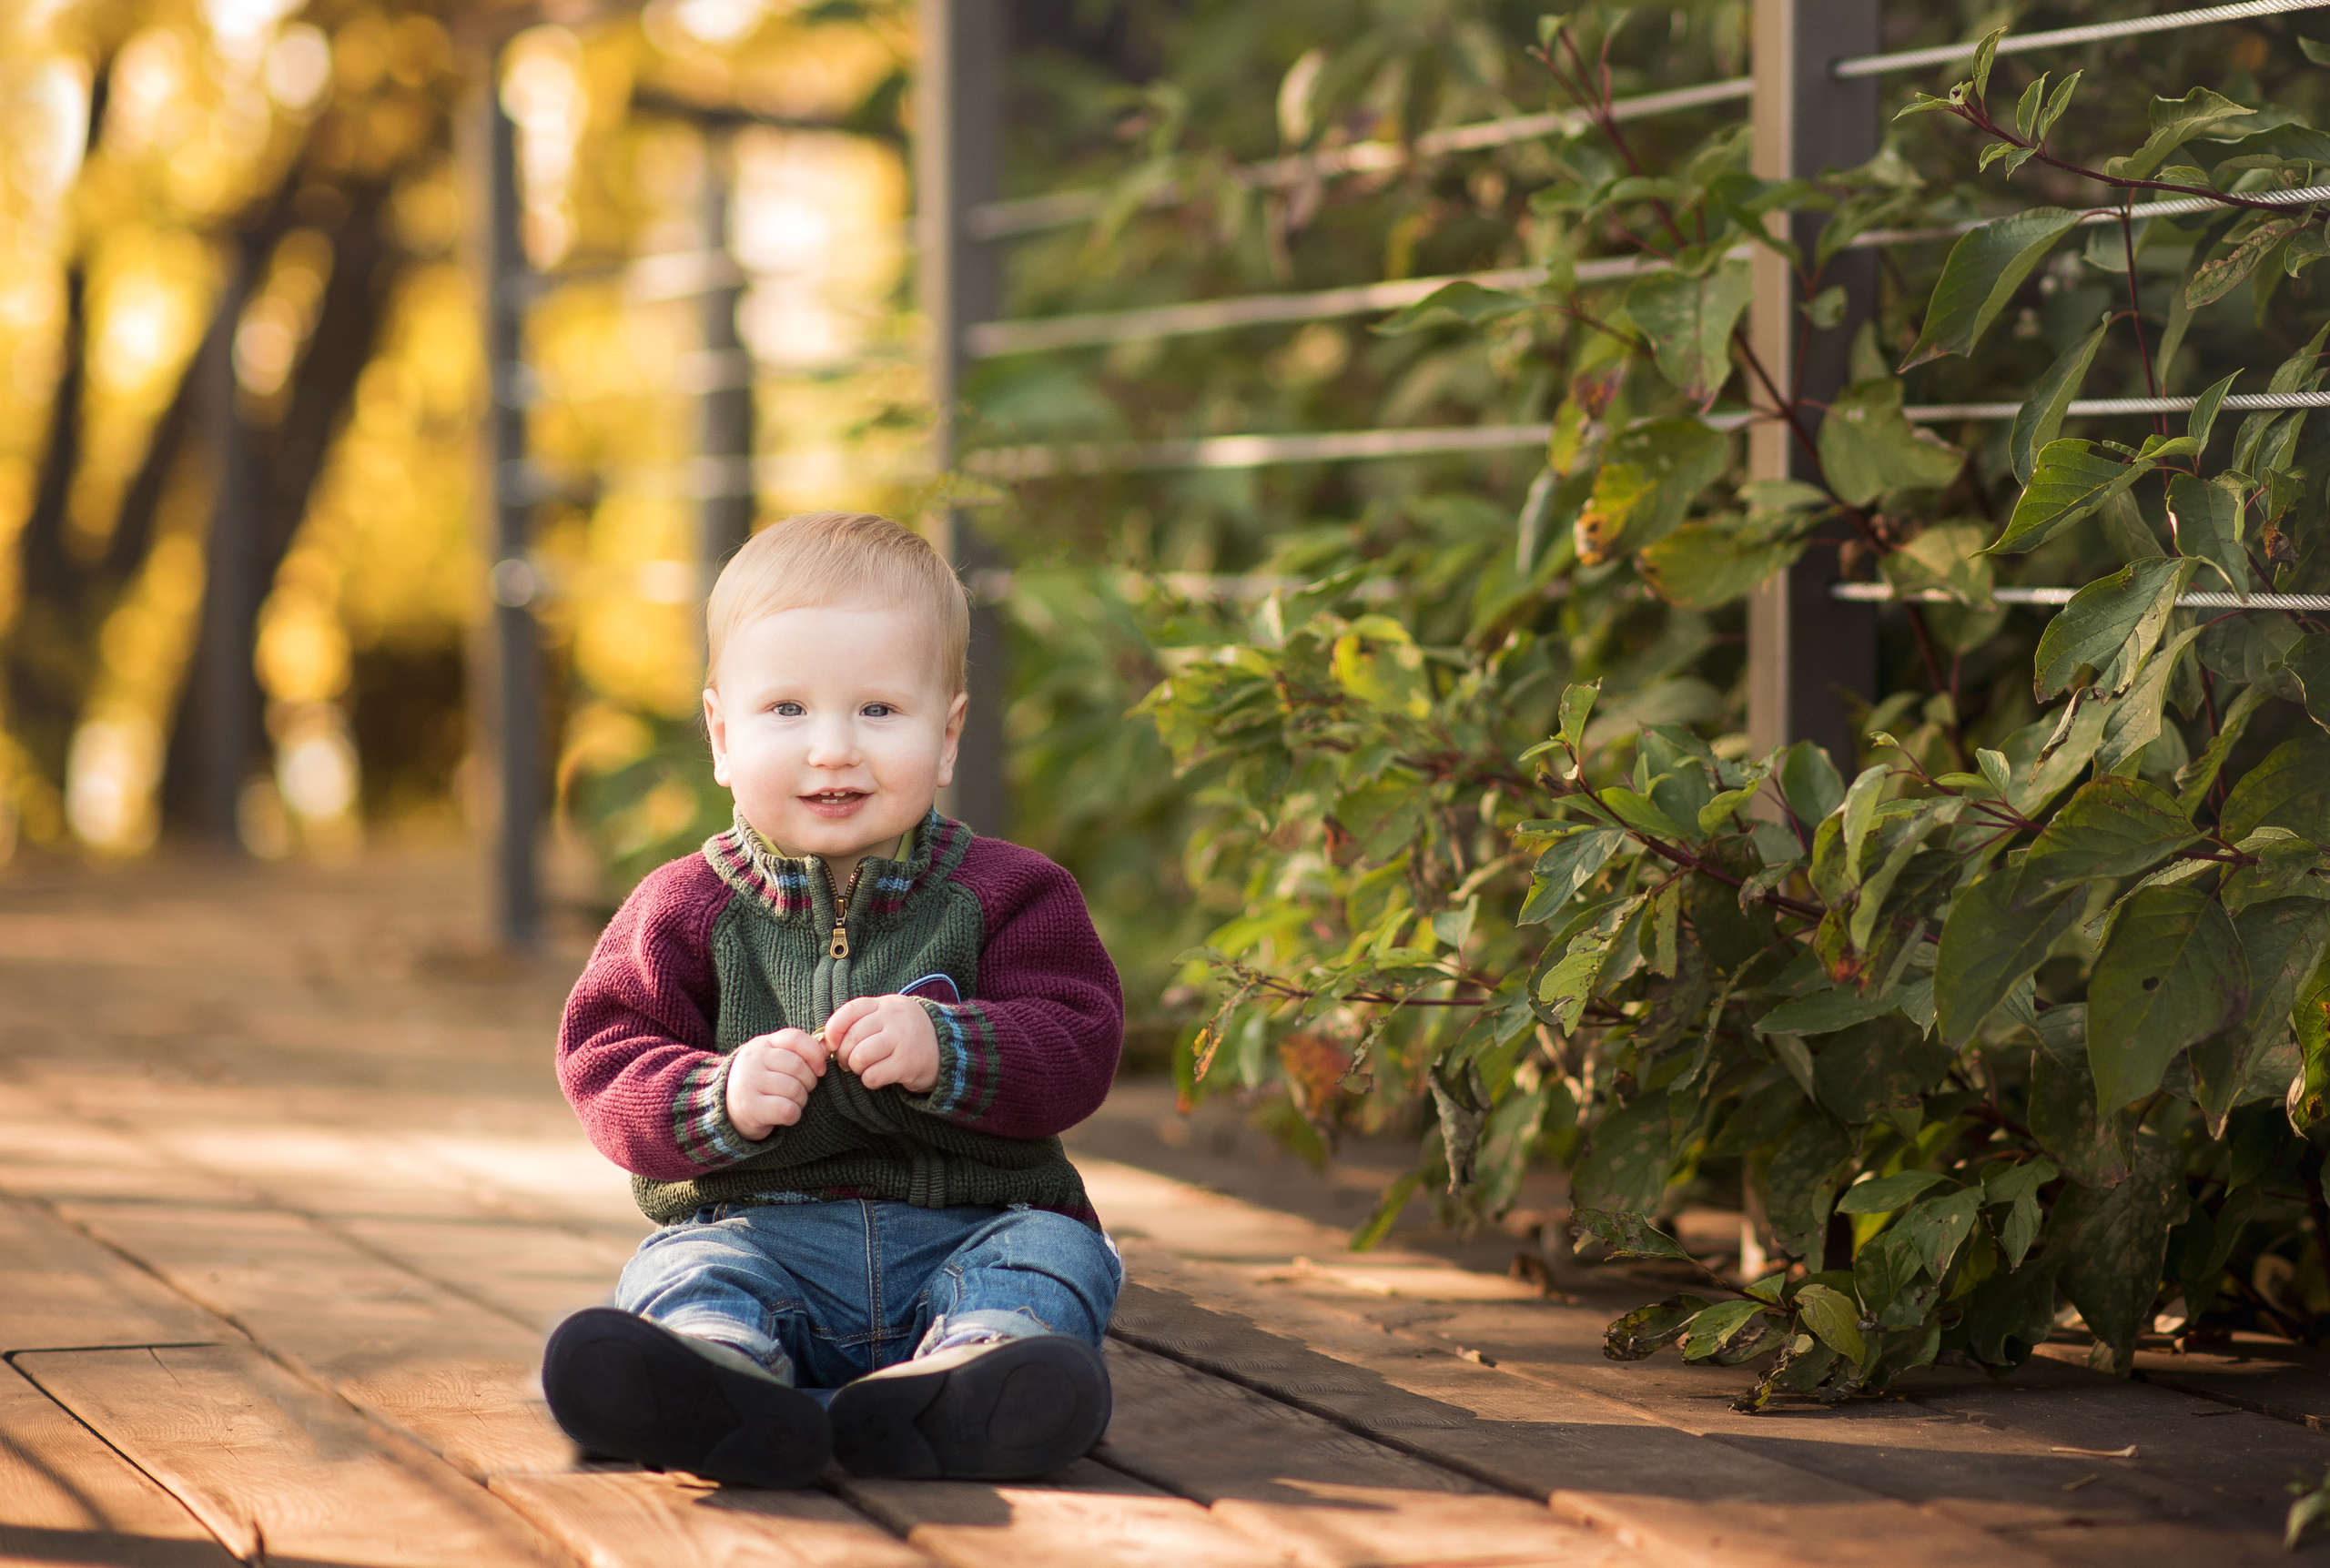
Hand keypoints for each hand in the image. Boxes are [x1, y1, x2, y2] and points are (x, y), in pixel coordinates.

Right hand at [724, 1027, 827, 1141]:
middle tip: (804, 1089)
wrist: (727, 1107)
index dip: (815, 1054)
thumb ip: (798, 1052)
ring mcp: (749, 1082)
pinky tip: (786, 1115)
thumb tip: (827, 1047)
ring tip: (793, 1102)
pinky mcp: (750, 1107)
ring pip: (794, 1089)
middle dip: (809, 1082)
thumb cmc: (761, 1081)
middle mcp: (753, 1059)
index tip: (820, 1069)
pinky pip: (787, 1109)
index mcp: (763, 1044)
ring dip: (801, 1100)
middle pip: (798, 1066)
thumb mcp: (774, 1059)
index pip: (795, 1038)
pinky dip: (794, 1115)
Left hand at [825, 994, 940, 1093]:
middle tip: (850, 1062)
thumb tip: (827, 1041)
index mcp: (886, 1005)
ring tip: (866, 1069)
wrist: (950, 1049)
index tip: (832, 1043)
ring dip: (857, 1068)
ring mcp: (902, 1040)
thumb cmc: (908, 1035)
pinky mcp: (907, 1063)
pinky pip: (872, 1076)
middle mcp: (894, 1019)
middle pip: (851, 1037)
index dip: (834, 1029)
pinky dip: (870, 1080)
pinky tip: (880, 1077)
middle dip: (844, 1055)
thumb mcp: (889, 1018)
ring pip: (859, 1057)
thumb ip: (862, 1022)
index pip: (850, 1011)